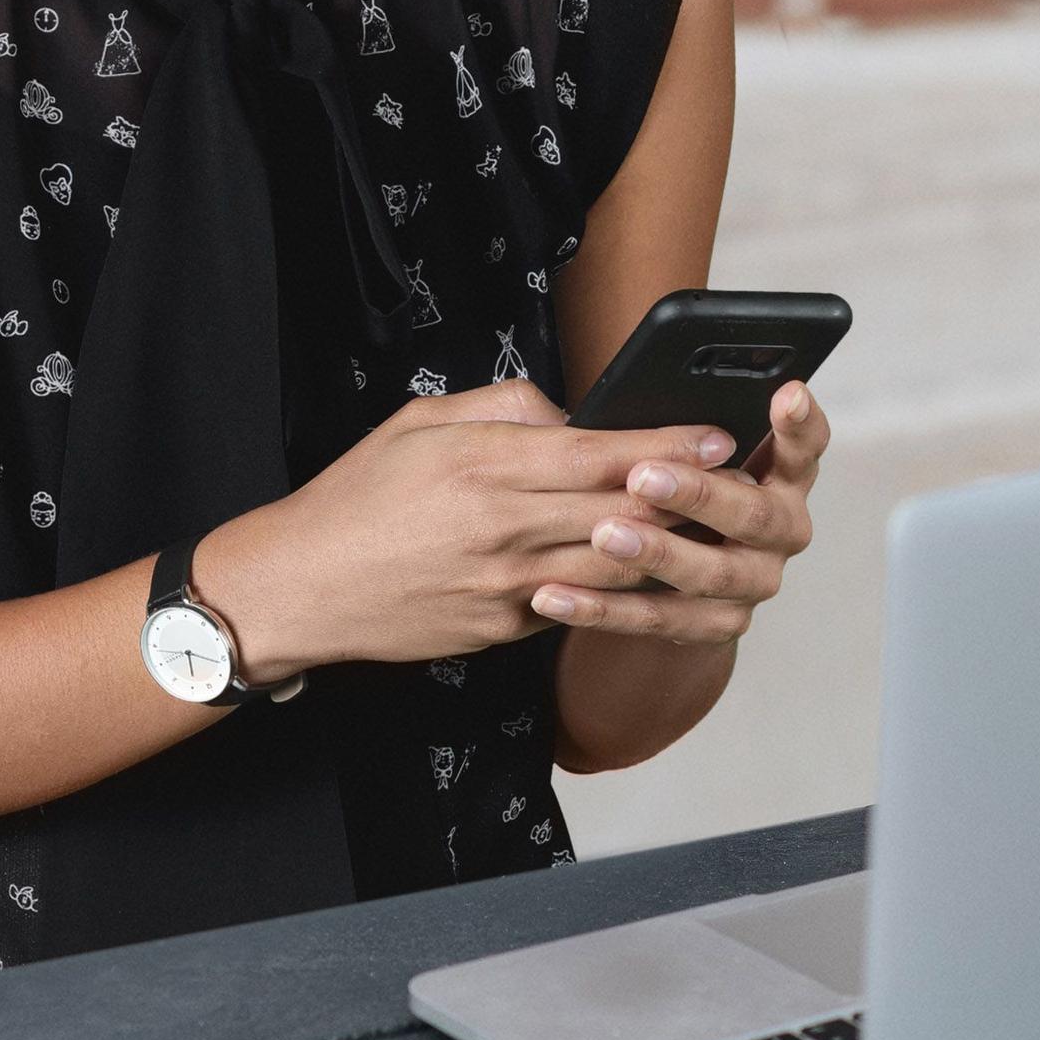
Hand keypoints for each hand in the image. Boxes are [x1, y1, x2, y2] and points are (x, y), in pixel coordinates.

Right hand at [208, 377, 822, 680]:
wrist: (305, 586)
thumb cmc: (359, 495)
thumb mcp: (421, 422)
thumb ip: (503, 409)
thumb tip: (567, 416)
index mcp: (488, 467)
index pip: (600, 455)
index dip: (667, 446)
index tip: (716, 435)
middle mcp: (506, 528)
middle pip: (623, 512)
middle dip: (686, 496)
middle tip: (735, 480)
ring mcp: (508, 587)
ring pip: (615, 568)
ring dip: (666, 547)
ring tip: (706, 527)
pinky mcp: (503, 629)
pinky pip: (573, 605)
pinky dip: (612, 588)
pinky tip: (641, 572)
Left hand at [527, 379, 828, 646]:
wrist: (671, 572)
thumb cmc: (668, 486)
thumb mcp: (674, 449)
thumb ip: (662, 427)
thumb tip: (605, 404)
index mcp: (781, 475)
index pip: (804, 445)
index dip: (801, 423)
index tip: (786, 393)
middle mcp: (781, 530)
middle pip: (754, 514)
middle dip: (699, 494)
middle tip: (643, 477)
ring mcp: (754, 582)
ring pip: (711, 573)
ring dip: (656, 554)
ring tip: (603, 535)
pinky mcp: (716, 625)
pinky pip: (658, 618)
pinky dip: (603, 608)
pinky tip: (556, 594)